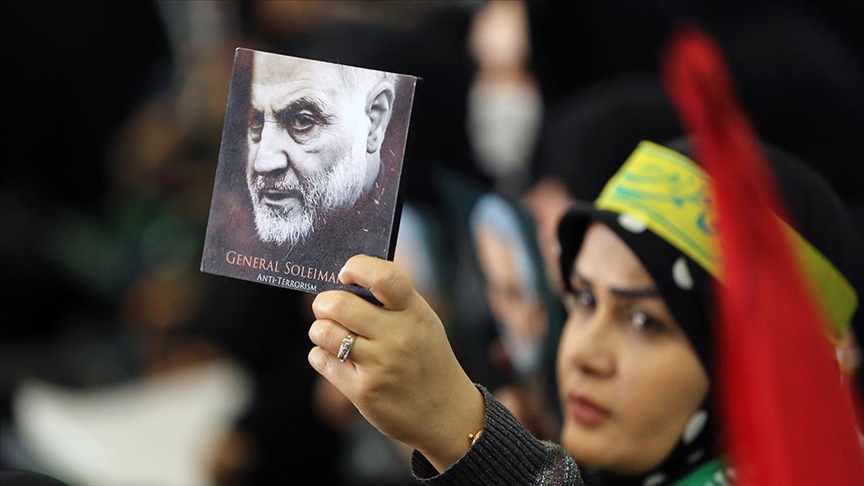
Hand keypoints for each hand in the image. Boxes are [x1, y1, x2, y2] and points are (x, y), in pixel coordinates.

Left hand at [308, 255, 483, 471]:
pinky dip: (320, 355)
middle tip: (327, 307)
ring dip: (320, 330)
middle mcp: (397, 337)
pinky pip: (320, 359)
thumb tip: (346, 281)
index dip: (356, 268)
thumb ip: (392, 301)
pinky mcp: (362, 391)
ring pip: (323, 332)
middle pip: (339, 304)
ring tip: (331, 334)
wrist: (446, 414)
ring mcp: (379, 365)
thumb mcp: (423, 322)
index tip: (346, 274)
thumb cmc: (427, 359)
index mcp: (414, 313)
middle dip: (323, 302)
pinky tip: (335, 358)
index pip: (383, 276)